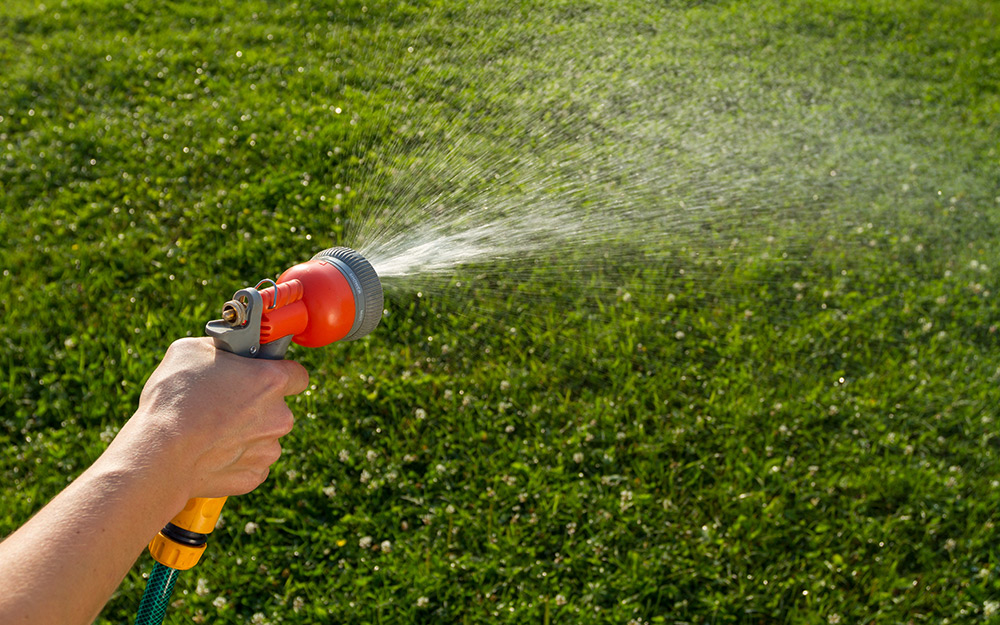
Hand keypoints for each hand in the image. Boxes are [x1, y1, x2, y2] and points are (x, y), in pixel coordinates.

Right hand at [102, 337, 308, 501]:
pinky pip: (250, 463)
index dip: (280, 374)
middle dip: (257, 406)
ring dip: (246, 433)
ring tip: (210, 430)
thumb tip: (226, 350)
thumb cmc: (175, 398)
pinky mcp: (254, 476)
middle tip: (224, 403)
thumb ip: (221, 349)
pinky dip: (234, 459)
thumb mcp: (191, 351)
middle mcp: (280, 416)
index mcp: (272, 381)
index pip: (298, 374)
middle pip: (278, 408)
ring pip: (264, 437)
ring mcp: (268, 450)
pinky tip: (209, 452)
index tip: (263, 376)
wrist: (159, 454)